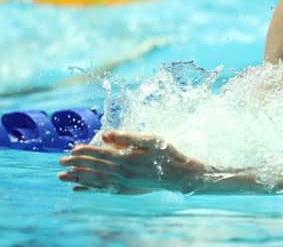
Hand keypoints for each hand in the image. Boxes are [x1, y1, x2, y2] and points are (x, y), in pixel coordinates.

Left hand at [58, 131, 205, 193]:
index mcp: (126, 158)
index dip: (85, 151)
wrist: (179, 174)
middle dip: (76, 164)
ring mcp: (123, 183)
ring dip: (78, 178)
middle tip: (60, 162)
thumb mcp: (150, 139)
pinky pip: (103, 190)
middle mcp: (122, 172)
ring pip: (95, 180)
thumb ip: (127, 136)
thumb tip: (105, 134)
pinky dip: (89, 190)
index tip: (72, 149)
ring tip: (62, 177)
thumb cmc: (166, 153)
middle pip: (94, 168)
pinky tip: (78, 190)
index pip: (100, 154)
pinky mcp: (126, 189)